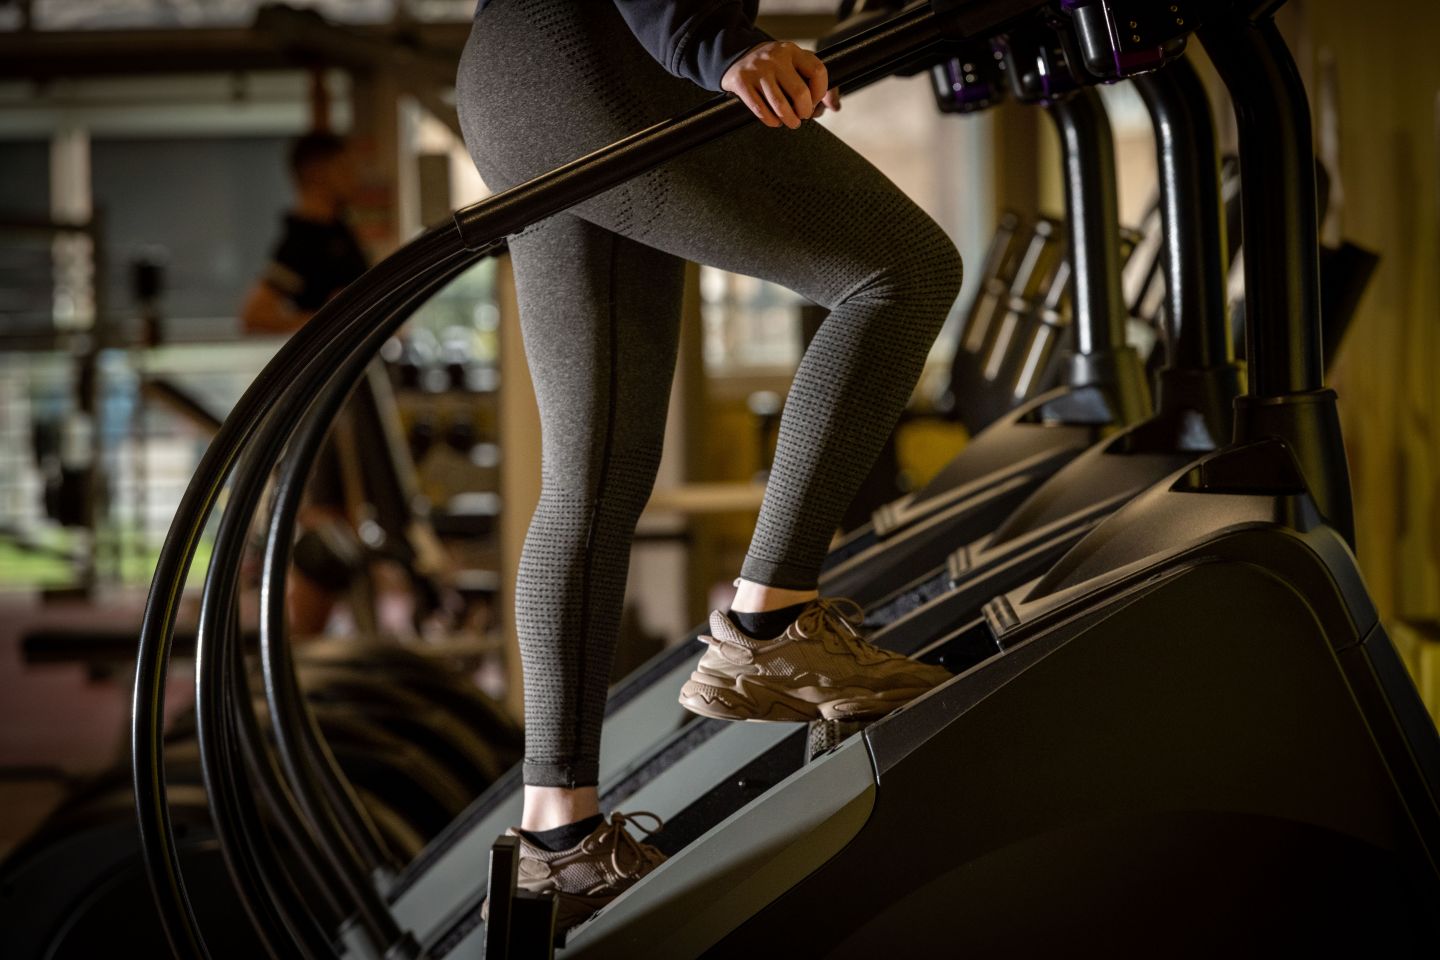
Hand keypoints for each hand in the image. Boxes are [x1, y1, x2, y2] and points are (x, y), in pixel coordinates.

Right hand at [721, 40, 841, 128]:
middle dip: (805, 111)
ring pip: (780, 105)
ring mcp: (758, 69)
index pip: (818, 72)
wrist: (736, 58)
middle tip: (803, 115)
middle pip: (800, 93)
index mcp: (792, 51)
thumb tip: (834, 106)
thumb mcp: (794, 65)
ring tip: (791, 122)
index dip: (821, 93)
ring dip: (789, 120)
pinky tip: (775, 121)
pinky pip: (761, 110)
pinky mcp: (741, 82)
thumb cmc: (772, 68)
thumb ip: (817, 82)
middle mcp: (776, 57)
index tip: (816, 102)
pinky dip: (771, 121)